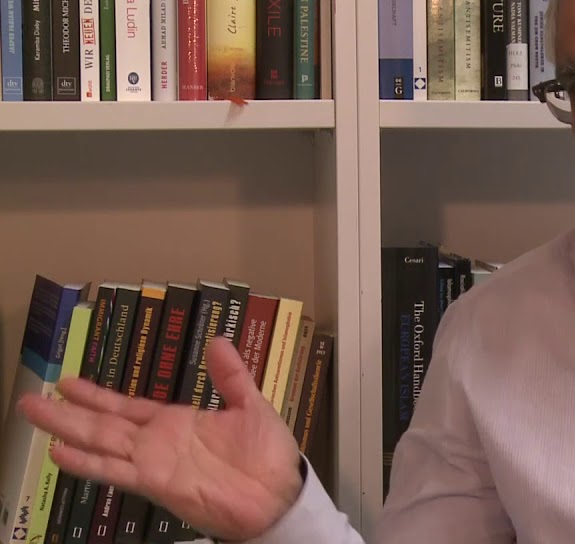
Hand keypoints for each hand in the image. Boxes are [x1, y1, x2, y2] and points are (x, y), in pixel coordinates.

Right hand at [18, 336, 303, 541]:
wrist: (280, 495)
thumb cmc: (267, 456)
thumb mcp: (250, 405)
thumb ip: (231, 376)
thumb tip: (219, 340)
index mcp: (177, 422)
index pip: (127, 405)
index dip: (97, 395)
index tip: (67, 383)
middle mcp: (158, 442)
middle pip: (104, 422)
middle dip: (68, 410)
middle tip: (32, 397)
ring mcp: (153, 462)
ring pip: (101, 441)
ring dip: (67, 428)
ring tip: (33, 413)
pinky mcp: (156, 482)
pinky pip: (116, 470)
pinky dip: (87, 462)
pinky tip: (60, 452)